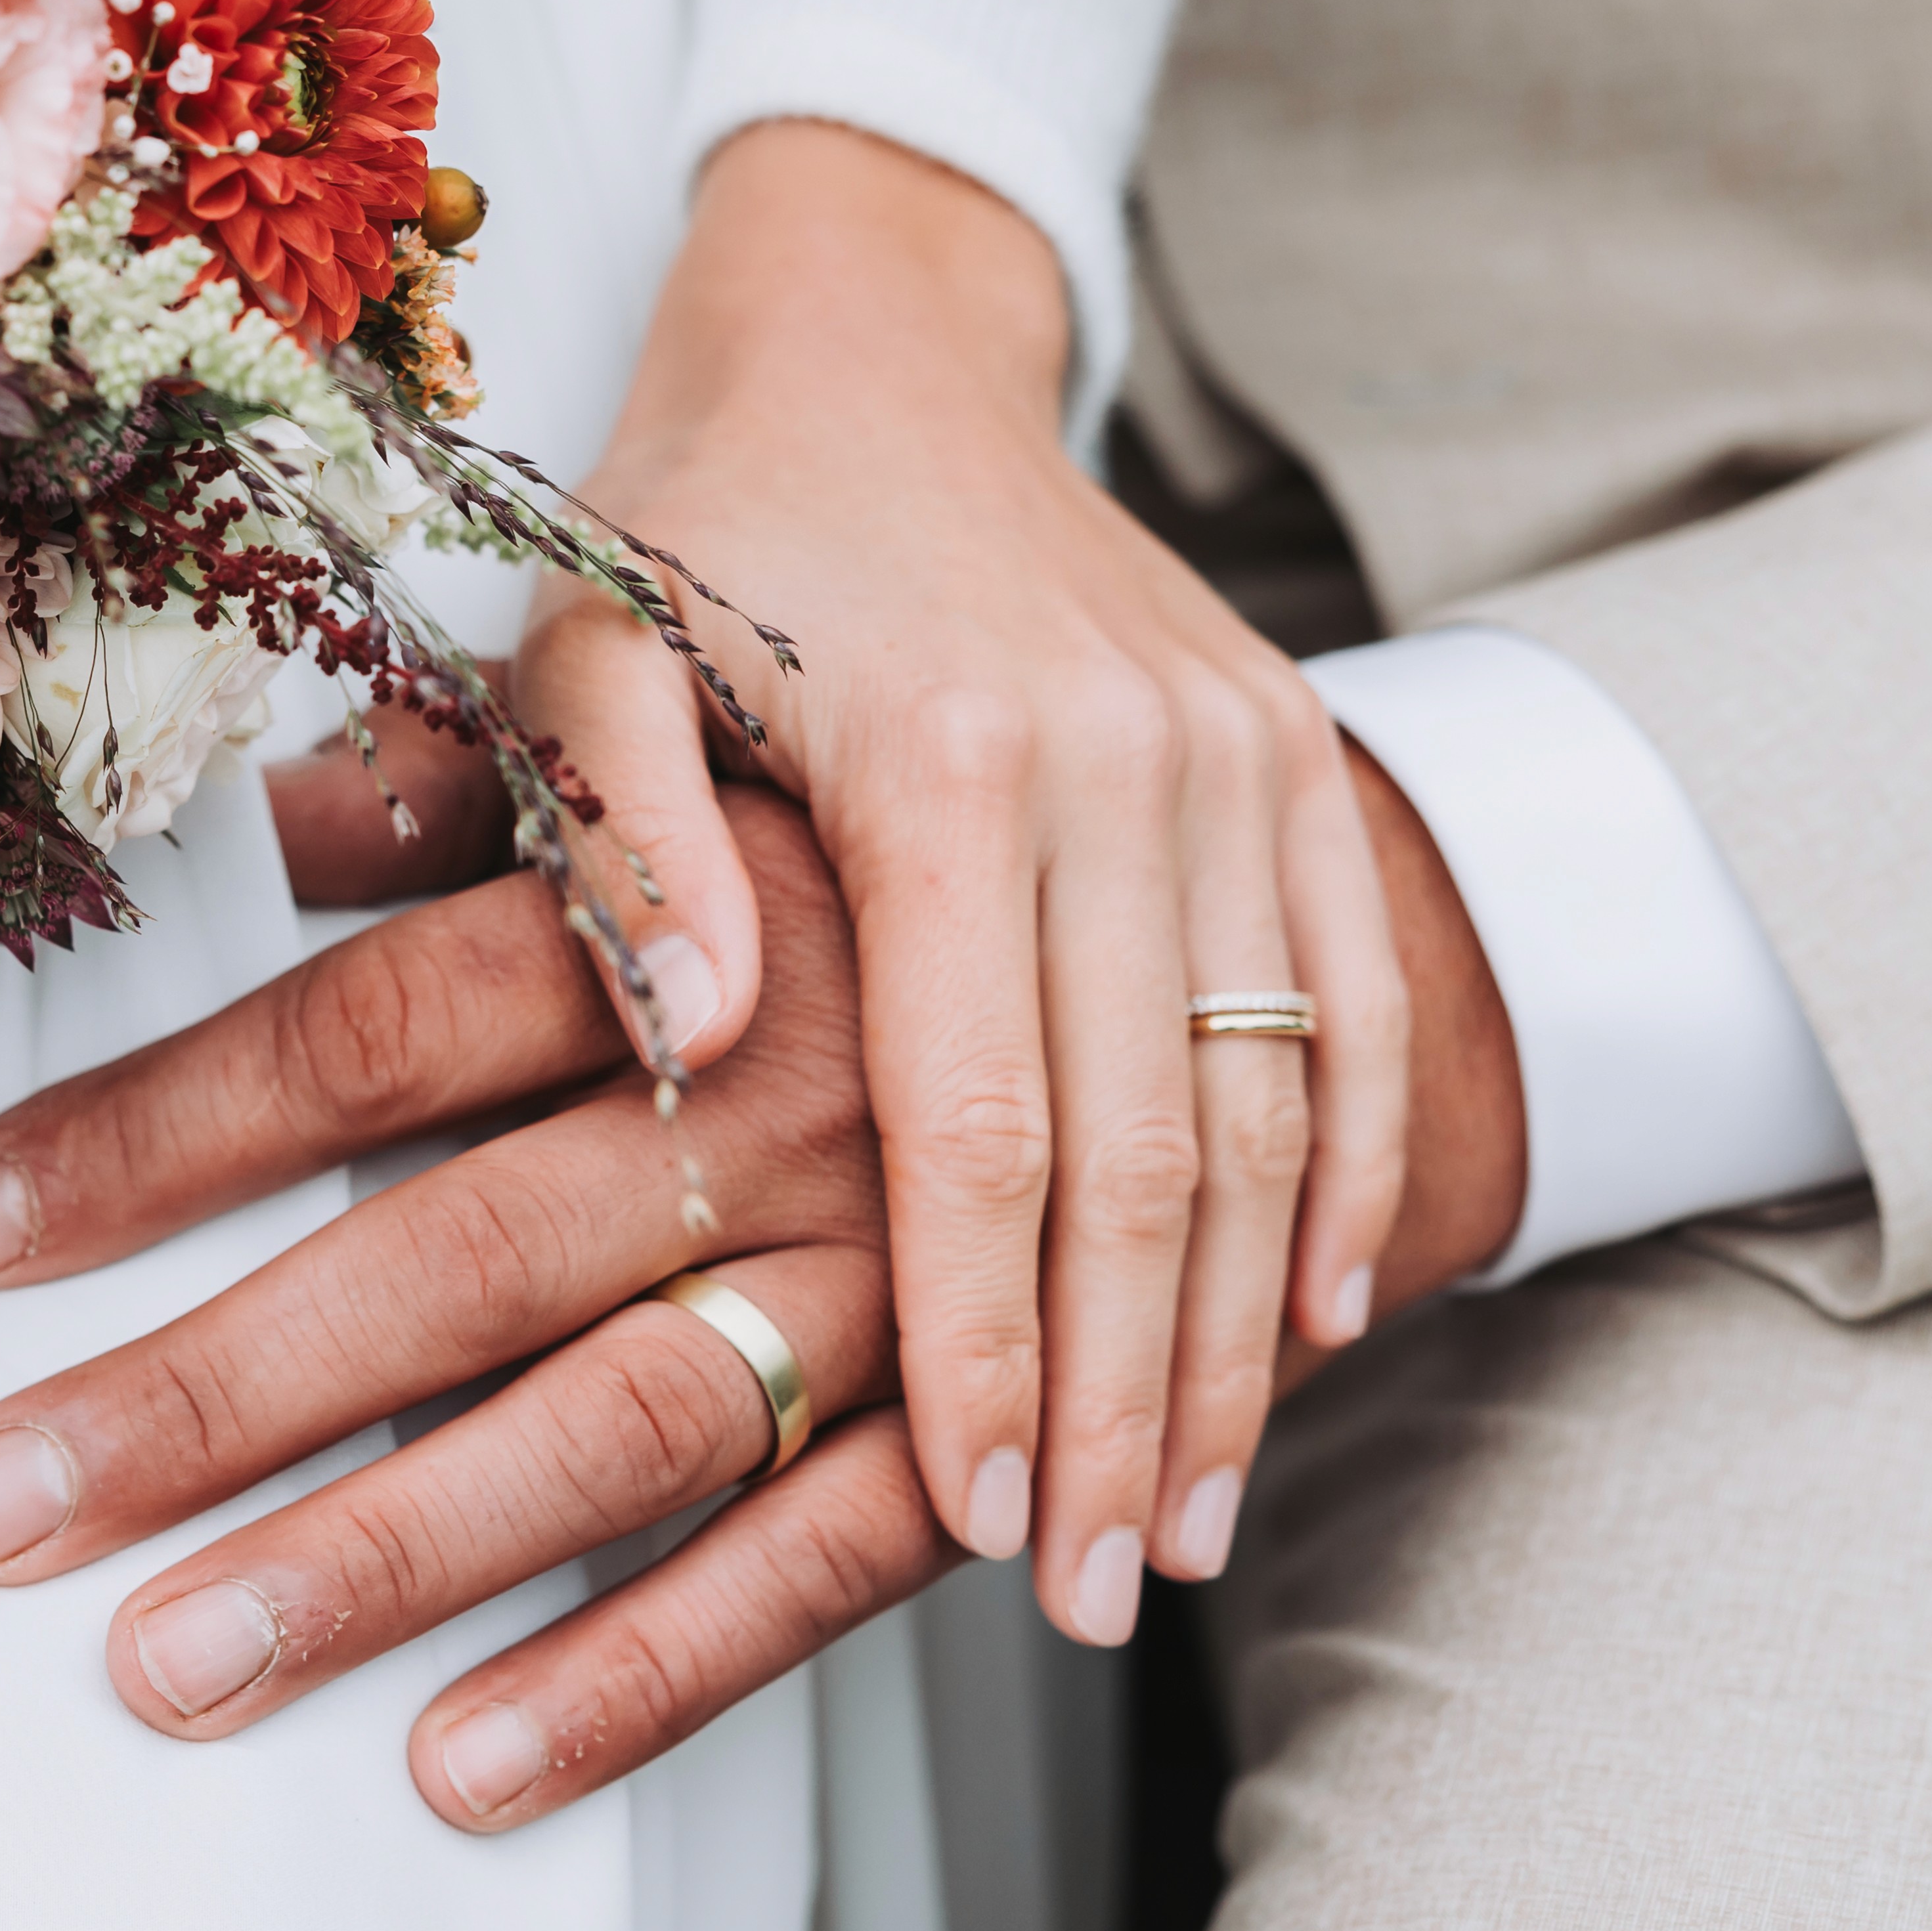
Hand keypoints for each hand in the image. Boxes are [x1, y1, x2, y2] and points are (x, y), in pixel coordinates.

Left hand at [0, 745, 1522, 1824]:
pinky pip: (820, 1565)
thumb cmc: (944, 777)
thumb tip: (261, 826)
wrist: (1340, 858)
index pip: (376, 1029)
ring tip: (177, 1669)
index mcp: (706, 907)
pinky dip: (654, 1671)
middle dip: (218, 1396)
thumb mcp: (715, 693)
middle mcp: (803, 1088)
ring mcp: (913, 1267)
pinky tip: (471, 1765)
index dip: (164, 1130)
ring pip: (624, 1430)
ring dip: (395, 1564)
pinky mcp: (1003, 1408)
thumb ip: (485, 771)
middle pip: (463, 1256)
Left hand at [517, 119, 1403, 1640]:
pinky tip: (1329, 1326)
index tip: (989, 1522)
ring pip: (1269, 1108)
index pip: (982, 1119)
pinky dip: (1349, 1177)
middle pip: (1149, 1153)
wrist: (876, 338)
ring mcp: (1236, 761)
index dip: (994, 1340)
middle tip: (1105, 1592)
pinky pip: (1354, 1006)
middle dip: (1134, 1400)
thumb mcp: (576, 646)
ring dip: (1248, 1336)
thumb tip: (677, 1042)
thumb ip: (613, 840)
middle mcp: (1123, 764)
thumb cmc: (689, 519)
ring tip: (1198, 1524)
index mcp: (939, 755)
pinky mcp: (1295, 757)